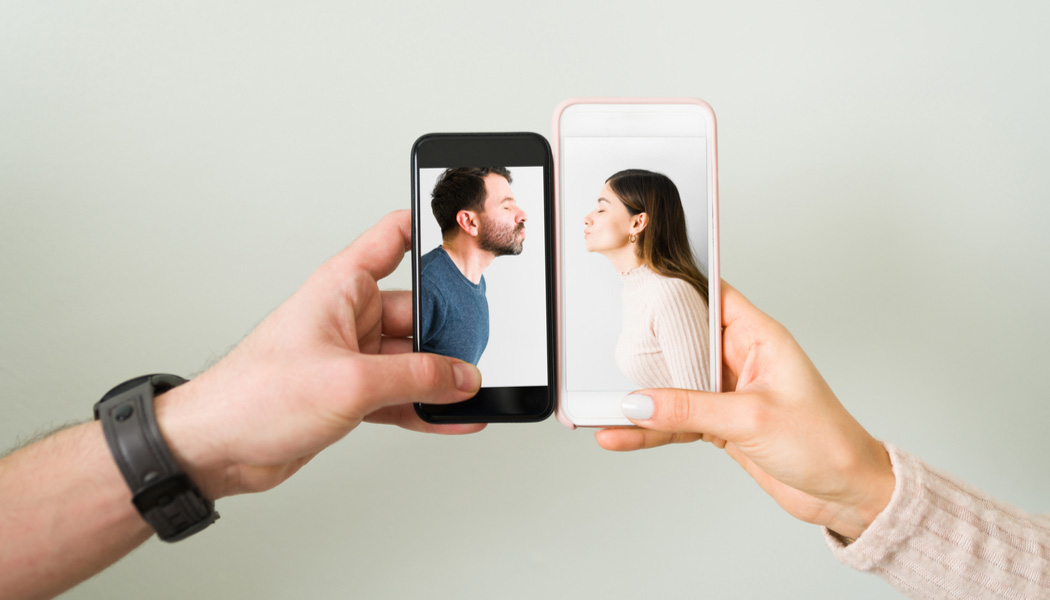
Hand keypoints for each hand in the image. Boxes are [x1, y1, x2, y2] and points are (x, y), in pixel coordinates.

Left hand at [155, 210, 484, 499]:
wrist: (214, 447)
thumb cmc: (253, 396)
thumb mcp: (349, 382)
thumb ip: (414, 378)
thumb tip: (460, 377)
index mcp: (342, 287)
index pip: (394, 238)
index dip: (430, 231)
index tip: (466, 236)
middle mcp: (349, 316)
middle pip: (419, 311)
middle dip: (451, 332)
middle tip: (482, 350)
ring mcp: (351, 356)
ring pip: (413, 359)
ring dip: (440, 378)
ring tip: (471, 392)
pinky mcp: (350, 393)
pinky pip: (401, 394)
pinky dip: (425, 407)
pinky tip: (453, 417)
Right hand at [595, 283, 893, 538]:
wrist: (845, 494)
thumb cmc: (825, 443)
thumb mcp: (750, 418)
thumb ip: (689, 409)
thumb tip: (639, 403)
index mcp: (760, 337)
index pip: (712, 295)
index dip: (678, 285)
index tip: (641, 282)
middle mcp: (742, 360)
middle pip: (684, 341)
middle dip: (648, 346)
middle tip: (609, 345)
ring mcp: (730, 393)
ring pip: (675, 386)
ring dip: (644, 398)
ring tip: (607, 407)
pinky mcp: (722, 424)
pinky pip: (676, 421)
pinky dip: (650, 429)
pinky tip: (623, 435)